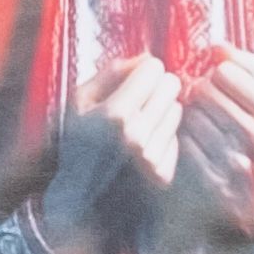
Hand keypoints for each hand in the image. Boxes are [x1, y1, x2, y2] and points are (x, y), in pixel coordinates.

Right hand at [64, 52, 187, 212]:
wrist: (76, 196)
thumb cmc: (75, 141)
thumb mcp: (80, 100)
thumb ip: (112, 72)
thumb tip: (148, 57)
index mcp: (115, 114)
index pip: (154, 68)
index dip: (142, 71)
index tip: (132, 81)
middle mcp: (137, 137)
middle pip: (172, 85)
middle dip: (157, 88)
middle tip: (139, 101)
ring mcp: (153, 158)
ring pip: (178, 109)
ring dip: (162, 112)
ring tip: (138, 126)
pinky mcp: (164, 175)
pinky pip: (177, 137)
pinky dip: (164, 137)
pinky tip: (144, 147)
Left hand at [174, 45, 253, 236]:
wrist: (252, 202)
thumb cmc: (252, 141)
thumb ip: (247, 68)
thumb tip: (216, 46)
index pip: (225, 71)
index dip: (213, 75)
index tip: (218, 86)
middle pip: (205, 91)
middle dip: (197, 96)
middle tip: (202, 107)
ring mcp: (239, 163)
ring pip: (192, 116)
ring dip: (188, 119)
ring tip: (198, 127)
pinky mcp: (215, 183)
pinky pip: (184, 144)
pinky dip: (182, 142)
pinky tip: (191, 146)